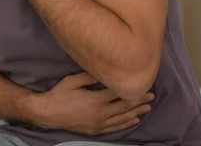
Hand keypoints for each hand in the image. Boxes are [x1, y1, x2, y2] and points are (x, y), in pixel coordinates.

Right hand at [29, 72, 153, 135]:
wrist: (48, 113)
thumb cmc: (59, 94)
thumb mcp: (72, 81)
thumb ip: (89, 76)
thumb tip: (104, 69)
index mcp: (96, 100)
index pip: (119, 93)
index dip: (132, 89)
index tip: (142, 83)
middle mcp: (101, 114)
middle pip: (124, 107)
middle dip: (139, 101)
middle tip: (152, 95)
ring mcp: (99, 124)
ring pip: (122, 119)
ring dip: (136, 113)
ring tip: (148, 108)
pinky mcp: (96, 130)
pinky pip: (115, 128)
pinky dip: (126, 123)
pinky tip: (133, 120)